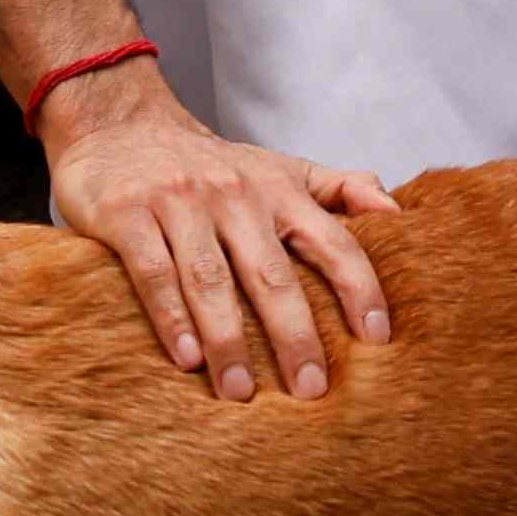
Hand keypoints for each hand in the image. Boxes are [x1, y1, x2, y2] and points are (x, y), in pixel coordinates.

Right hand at [41, 67, 397, 398]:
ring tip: (242, 392)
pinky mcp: (128, 213)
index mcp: (279, 189)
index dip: (359, 288)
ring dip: (229, 340)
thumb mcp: (278, 166)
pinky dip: (171, 317)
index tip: (376, 340)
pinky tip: (188, 359)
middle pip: (272, 273)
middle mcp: (235, 194)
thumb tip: (397, 211)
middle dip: (294, 335)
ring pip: (212, 279)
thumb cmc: (210, 165)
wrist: (119, 124)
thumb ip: (338, 188)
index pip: (333, 241)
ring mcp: (180, 202)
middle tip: (310, 390)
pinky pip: (154, 272)